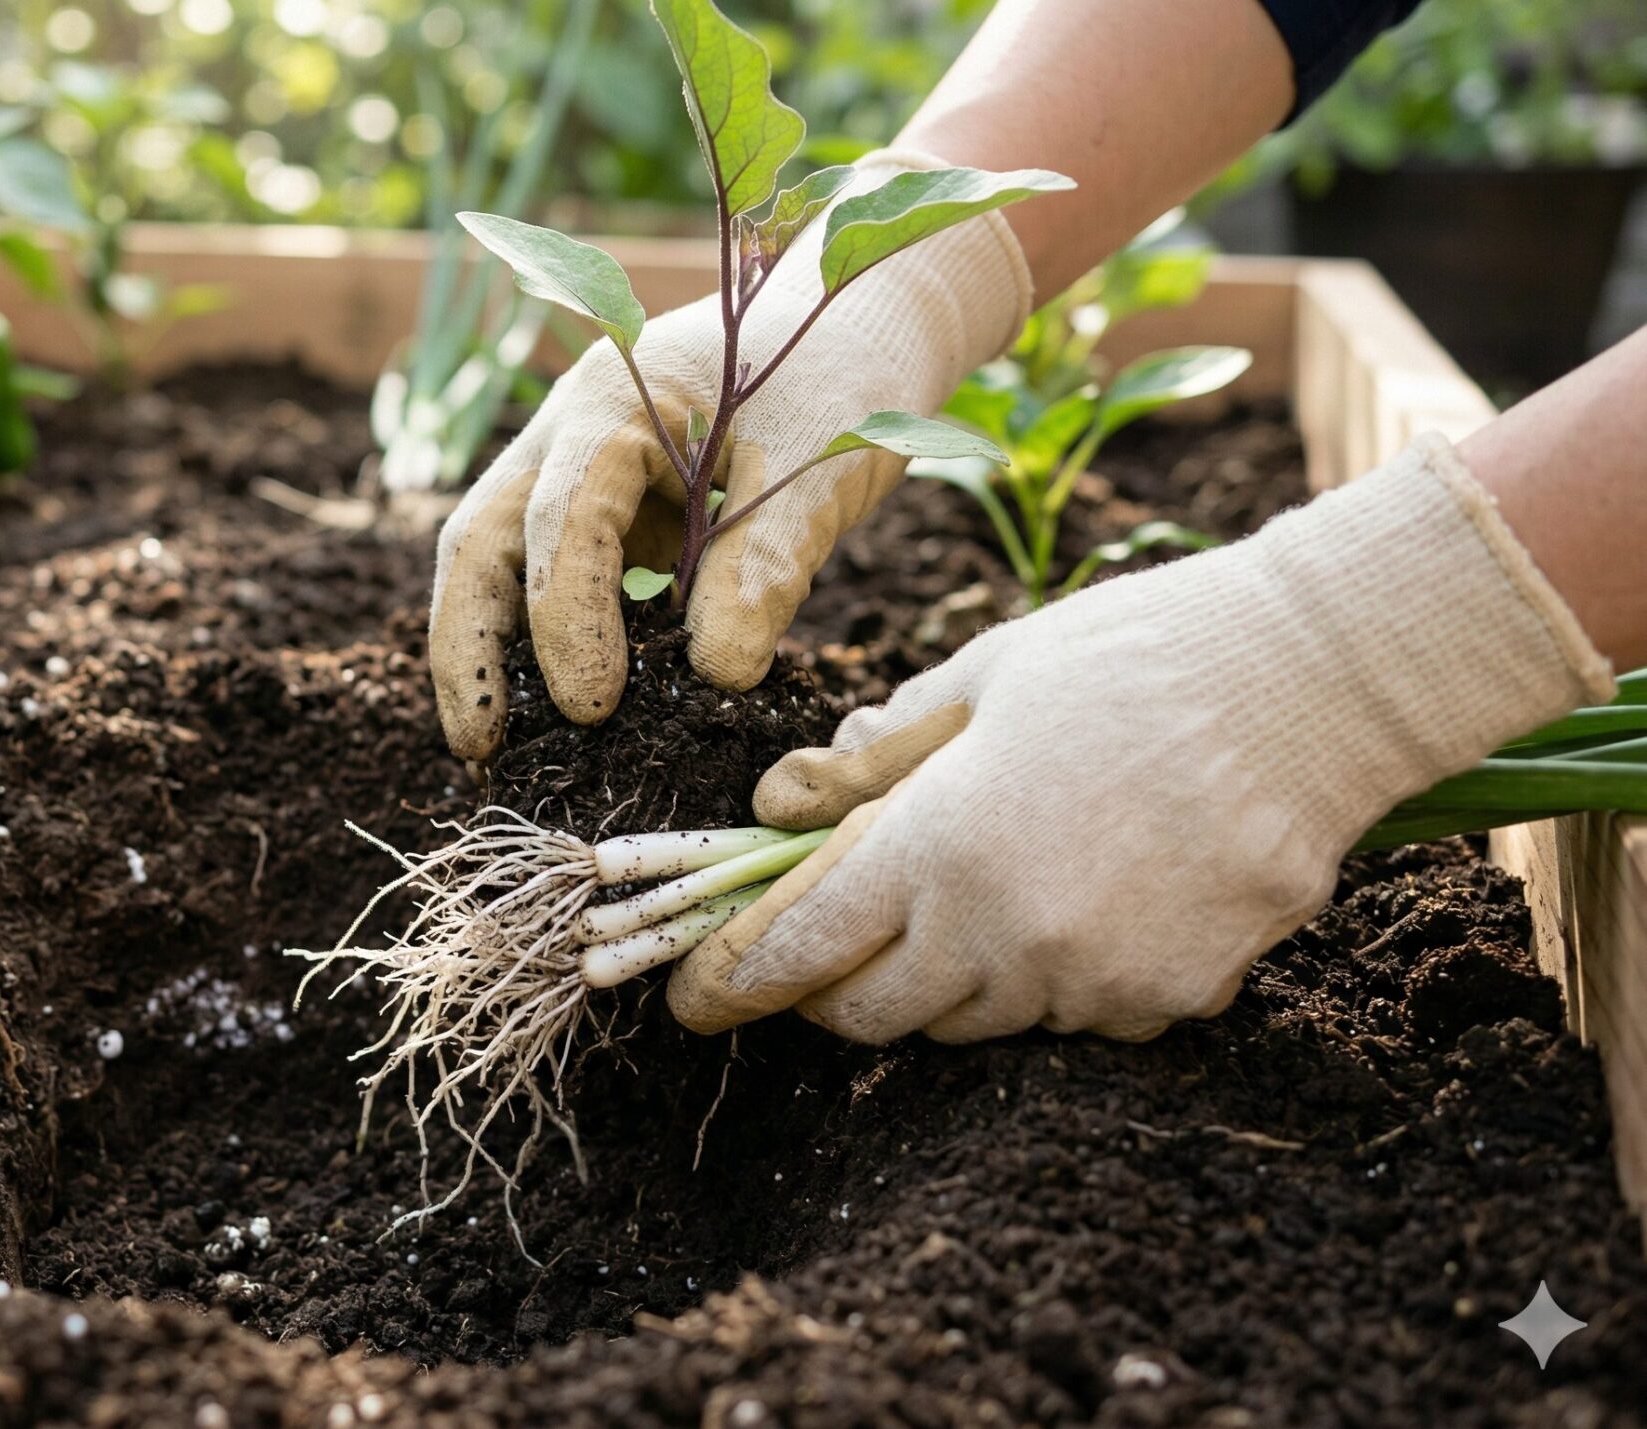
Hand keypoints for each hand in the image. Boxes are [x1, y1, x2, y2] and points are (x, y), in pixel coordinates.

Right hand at [428, 149, 1034, 762]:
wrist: (866, 319)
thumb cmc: (846, 372)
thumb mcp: (822, 465)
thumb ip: (766, 564)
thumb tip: (716, 676)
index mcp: (614, 398)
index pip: (564, 519)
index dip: (567, 617)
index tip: (593, 706)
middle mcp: (569, 432)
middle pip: (480, 539)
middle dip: (468, 644)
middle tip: (478, 744)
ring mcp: (578, 470)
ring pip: (497, 560)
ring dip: (488, 650)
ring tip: (490, 746)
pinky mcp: (610, 512)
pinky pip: (554, 579)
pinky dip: (545, 643)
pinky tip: (556, 717)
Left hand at [667, 435, 1613, 1041]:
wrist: (1319, 682)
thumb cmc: (1134, 655)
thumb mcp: (974, 677)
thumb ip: (870, 758)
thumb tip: (776, 806)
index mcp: (940, 847)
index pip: (800, 947)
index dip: (732, 979)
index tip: (689, 995)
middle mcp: (1008, 935)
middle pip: (874, 1014)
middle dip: (830, 990)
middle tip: (819, 951)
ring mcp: (1095, 980)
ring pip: (974, 1021)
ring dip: (947, 976)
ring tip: (979, 886)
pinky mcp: (1170, 1002)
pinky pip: (1074, 1015)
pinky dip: (1054, 976)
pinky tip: (1087, 894)